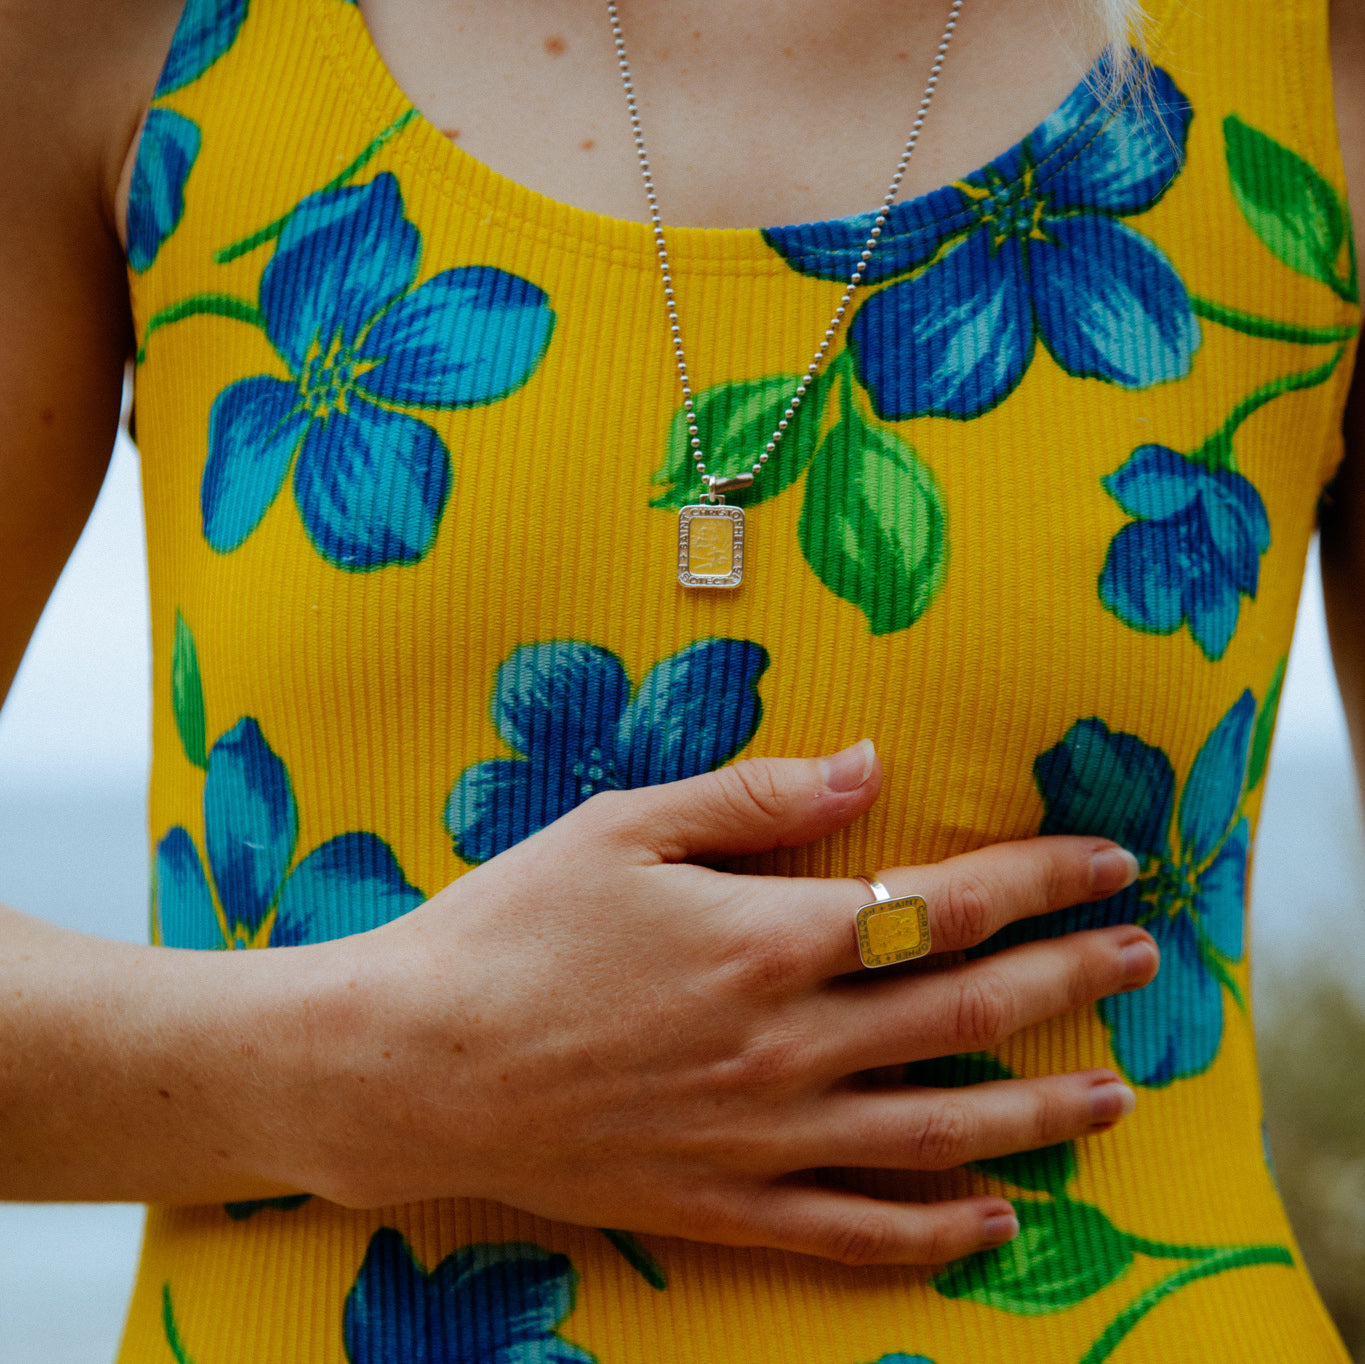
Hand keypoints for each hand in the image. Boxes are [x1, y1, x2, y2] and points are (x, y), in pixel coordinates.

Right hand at [288, 740, 1155, 1265]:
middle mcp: (787, 1044)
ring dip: (1038, 1111)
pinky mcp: (724, 1204)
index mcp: (765, 939)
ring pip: (937, 1130)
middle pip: (965, 1013)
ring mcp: (763, 1138)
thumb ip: (753, 799)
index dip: (1038, 881)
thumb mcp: (621, 828)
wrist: (411, 1062)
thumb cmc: (510, 928)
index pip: (941, 906)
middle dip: (1069, 980)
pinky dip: (937, 1232)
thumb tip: (866, 766)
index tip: (1107, 866)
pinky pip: (856, 1231)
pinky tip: (995, 1223)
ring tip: (1114, 1098)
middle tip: (1142, 961)